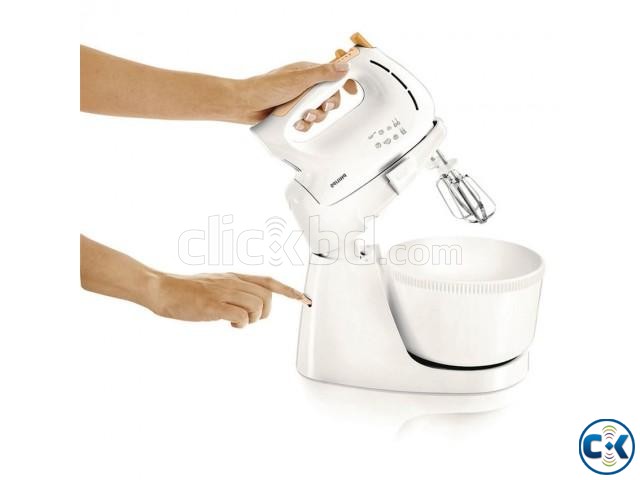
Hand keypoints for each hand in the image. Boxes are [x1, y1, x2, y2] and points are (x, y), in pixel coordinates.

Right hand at [148, 272, 310, 326]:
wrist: (163, 290)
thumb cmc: (187, 291)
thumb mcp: (215, 284)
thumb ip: (234, 291)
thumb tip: (249, 305)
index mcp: (234, 276)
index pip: (268, 281)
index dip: (289, 290)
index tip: (305, 299)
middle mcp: (232, 282)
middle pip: (266, 297)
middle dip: (264, 313)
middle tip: (248, 319)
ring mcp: (223, 293)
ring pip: (256, 306)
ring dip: (251, 320)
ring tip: (235, 322)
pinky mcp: (213, 306)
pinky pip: (240, 316)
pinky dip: (240, 324)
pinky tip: (228, 324)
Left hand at [240, 61, 357, 127]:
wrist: (246, 105)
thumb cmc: (266, 88)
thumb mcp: (299, 79)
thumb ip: (323, 73)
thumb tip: (343, 66)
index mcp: (308, 72)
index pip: (333, 74)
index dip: (344, 82)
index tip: (352, 90)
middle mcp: (305, 85)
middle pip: (329, 96)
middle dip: (327, 105)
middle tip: (321, 106)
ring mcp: (299, 100)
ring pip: (319, 111)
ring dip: (314, 116)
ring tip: (304, 116)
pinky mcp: (293, 113)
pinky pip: (307, 121)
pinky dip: (304, 124)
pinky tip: (297, 123)